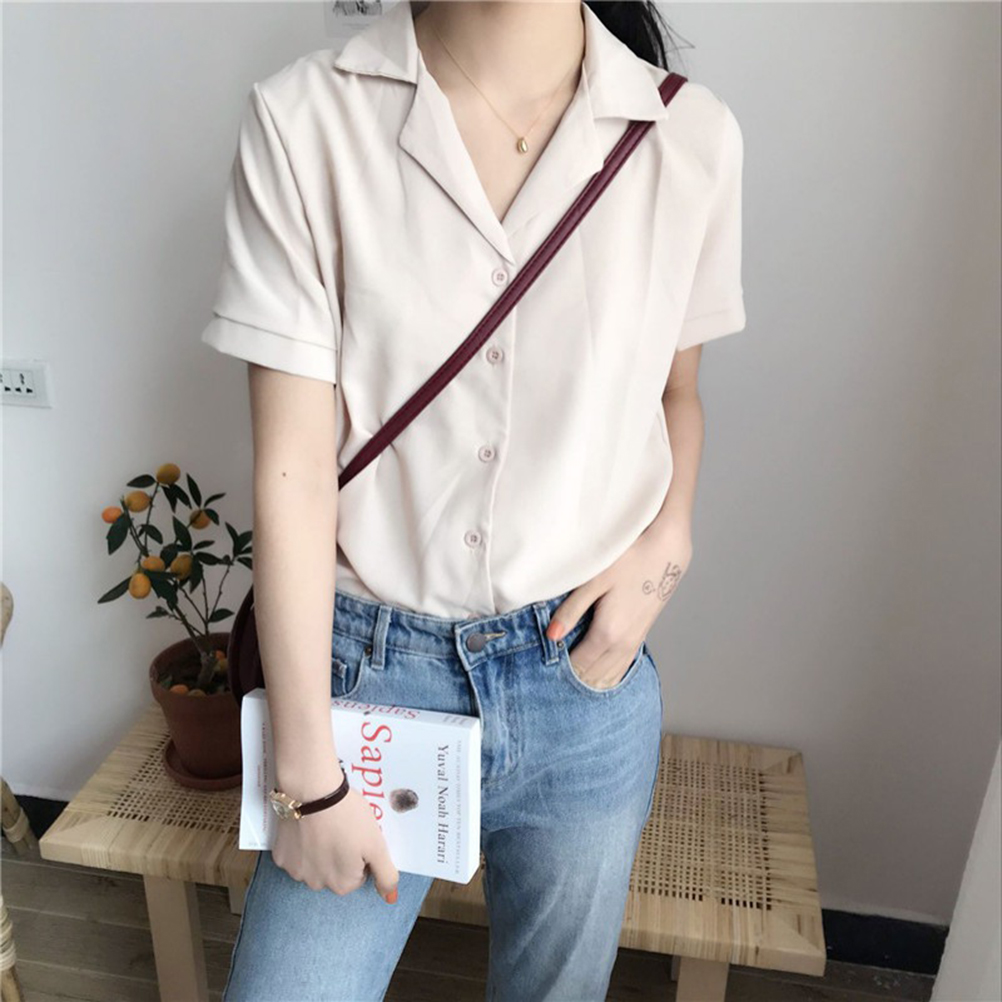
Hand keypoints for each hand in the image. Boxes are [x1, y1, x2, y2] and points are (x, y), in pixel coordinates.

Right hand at [272, 774, 399, 903]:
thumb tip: (390, 898)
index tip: (357, 836)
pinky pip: (295, 854)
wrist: (313, 791)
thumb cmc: (347, 816)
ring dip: (319, 851)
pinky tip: (307, 826)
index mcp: (343, 884)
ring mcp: (296, 872)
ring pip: (314, 865)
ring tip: (324, 825)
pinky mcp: (280, 856)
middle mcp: (317, 885)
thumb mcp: (377, 845)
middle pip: (335, 872)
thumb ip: (386, 876)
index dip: (360, 854)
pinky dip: (301, 844)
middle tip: (342, 829)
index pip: (358, 875)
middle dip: (340, 855)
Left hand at [546, 518, 692, 688]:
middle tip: (547, 674)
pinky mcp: (639, 638)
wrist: (665, 552)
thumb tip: (550, 636)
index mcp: (607, 633)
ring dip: (587, 680)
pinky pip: (620, 670)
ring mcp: (633, 644)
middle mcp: (622, 645)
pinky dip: (604, 676)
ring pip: (607, 678)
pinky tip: (594, 676)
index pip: (576, 667)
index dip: (556, 671)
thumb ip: (571, 610)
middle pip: (591, 678)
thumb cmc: (628, 560)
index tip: (539, 668)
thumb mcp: (594, 581)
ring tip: (565, 677)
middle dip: (569, 680)